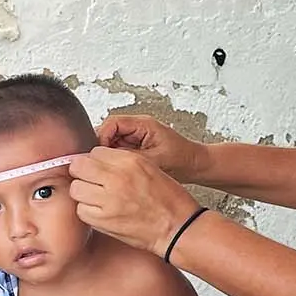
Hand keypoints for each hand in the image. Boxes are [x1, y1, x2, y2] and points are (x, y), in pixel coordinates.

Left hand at [68, 148, 204, 258]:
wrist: (178, 227)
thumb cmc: (168, 200)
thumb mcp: (149, 167)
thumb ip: (121, 162)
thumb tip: (96, 161)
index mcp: (130, 161)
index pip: (94, 151)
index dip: (95, 161)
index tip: (97, 169)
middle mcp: (117, 177)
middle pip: (79, 167)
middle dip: (83, 174)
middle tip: (92, 182)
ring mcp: (109, 200)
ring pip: (76, 189)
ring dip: (83, 193)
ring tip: (97, 198)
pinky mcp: (104, 220)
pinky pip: (81, 210)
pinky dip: (88, 211)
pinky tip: (101, 211)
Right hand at [96, 115, 211, 182]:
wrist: (196, 165)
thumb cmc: (182, 159)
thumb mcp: (155, 160)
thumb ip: (131, 158)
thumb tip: (110, 161)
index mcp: (143, 124)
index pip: (112, 123)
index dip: (102, 138)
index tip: (99, 155)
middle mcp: (137, 128)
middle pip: (108, 132)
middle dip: (103, 149)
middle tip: (102, 165)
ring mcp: (136, 138)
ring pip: (112, 143)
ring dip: (109, 156)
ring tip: (112, 170)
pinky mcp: (137, 148)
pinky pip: (119, 152)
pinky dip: (116, 162)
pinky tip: (119, 172)